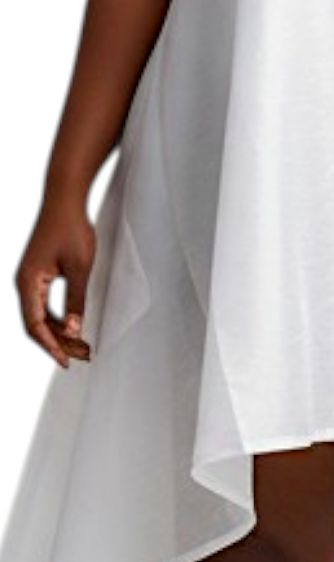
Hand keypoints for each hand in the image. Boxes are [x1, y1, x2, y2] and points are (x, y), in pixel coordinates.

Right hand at [14, 204, 95, 367]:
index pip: (35, 325)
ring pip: (40, 315)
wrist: (64, 199)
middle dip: (58, 342)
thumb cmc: (72, 228)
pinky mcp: (37, 273)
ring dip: (59, 331)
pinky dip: (58, 317)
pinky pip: (43, 303)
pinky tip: (73, 326)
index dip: (51, 346)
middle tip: (82, 356)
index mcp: (28, 283)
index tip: (67, 361)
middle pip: (36, 323)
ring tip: (81, 346)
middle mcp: (24, 282)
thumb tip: (75, 331)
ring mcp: (29, 278)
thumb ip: (76, 300)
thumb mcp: (79, 267)